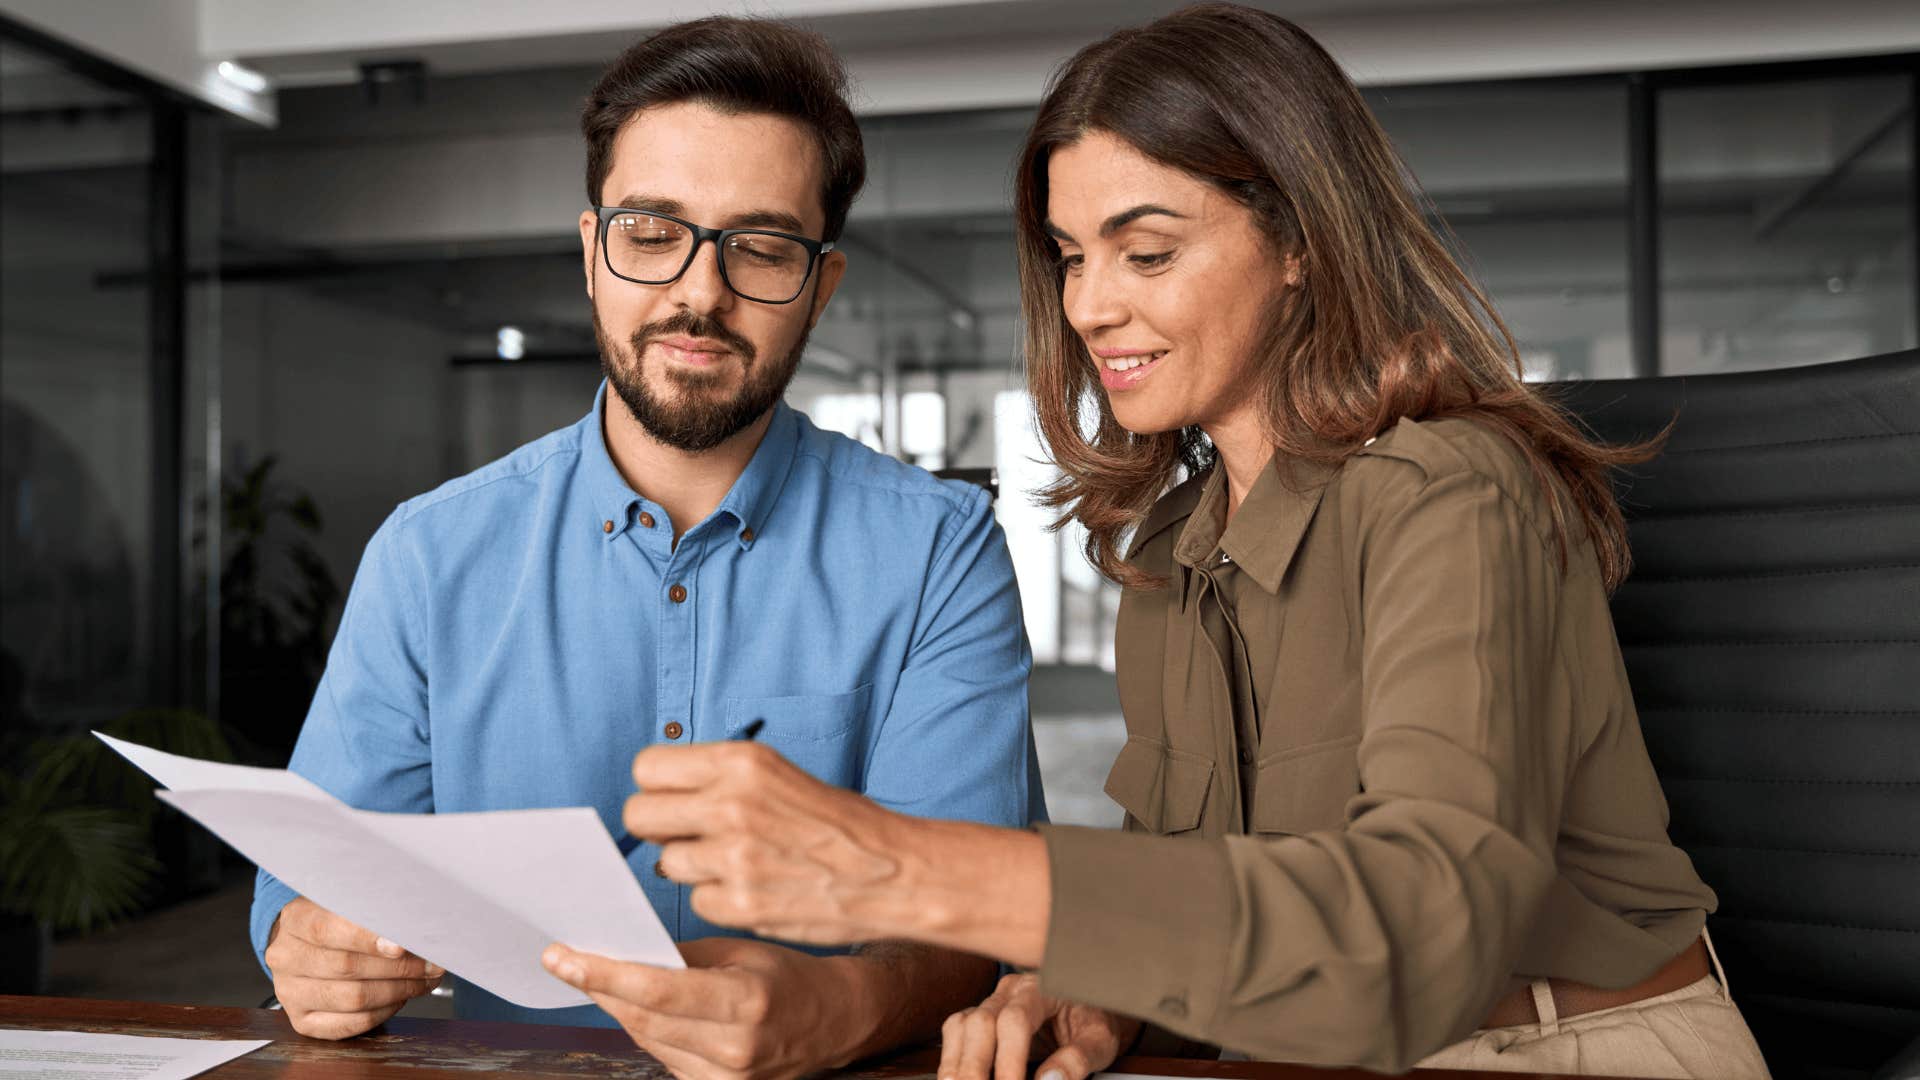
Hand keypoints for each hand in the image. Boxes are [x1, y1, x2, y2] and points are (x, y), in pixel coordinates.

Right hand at [264, 897, 443, 1038]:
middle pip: (346, 967)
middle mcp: (286, 957)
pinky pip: (349, 1024)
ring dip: (397, 990)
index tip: (401, 945)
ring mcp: (290, 992)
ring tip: (423, 980)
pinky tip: (400, 997)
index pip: (327, 929)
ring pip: (351, 998)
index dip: (366, 938)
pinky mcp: (301, 1021)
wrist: (305, 945)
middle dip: (399, 967)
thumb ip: (376, 911)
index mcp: (295, 920)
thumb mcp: (350, 902)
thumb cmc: (338, 920)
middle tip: (432, 963)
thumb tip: (416, 928)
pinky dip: (383, 1012)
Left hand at [541, 936, 859, 1079]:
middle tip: (565, 961)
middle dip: (600, 988)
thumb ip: (683, 957)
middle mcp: (736, 1048)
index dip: (604, 974)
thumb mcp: (740, 951)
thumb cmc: (789, 976)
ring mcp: (728, 1079)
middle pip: (644, 1019)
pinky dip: (647, 1030)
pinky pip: (666, 1058)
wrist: (835, 1020)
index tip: (562, 957)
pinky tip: (637, 1007)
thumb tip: (623, 952)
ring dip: (619, 1009)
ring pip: (649, 1041)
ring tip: (597, 978)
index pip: (657, 992)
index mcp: (746, 1003)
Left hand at [623, 742, 1052, 966]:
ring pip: (665, 863)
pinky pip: (696, 901)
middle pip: (639, 815)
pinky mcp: (740, 903)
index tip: (676, 800)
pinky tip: (752, 890)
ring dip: (692, 868)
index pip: (646, 767)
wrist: (893, 870)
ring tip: (736, 865)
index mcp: (741, 761)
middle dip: (660, 829)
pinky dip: (718, 900)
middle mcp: (731, 804)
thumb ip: (718, 779)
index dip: (658, 788)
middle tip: (692, 837)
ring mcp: (734, 856)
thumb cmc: (836, 822)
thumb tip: (660, 796)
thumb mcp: (776, 774)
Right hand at [940, 973, 1137, 1079]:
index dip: (1009, 1060)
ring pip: (961, 1026)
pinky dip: (953, 1061)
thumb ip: (1079, 1059)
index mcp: (1041, 989)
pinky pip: (955, 1034)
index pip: (1015, 1021)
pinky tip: (958, 1078)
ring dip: (956, 1065)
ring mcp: (991, 1002)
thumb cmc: (1092, 1022)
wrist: (1086, 1011)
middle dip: (974, 1067)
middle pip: (980, 1023)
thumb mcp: (1099, 1040)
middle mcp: (1010, 991)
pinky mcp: (980, 1018)